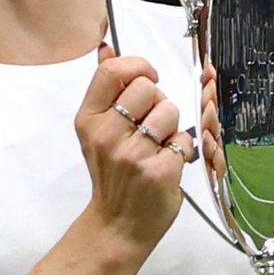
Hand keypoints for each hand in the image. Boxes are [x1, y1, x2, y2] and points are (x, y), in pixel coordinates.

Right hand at [76, 43, 195, 249]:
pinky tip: (167, 162)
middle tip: (150, 124)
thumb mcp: (96, 131)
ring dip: (171, 126)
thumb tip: (107, 48)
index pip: (113, 71)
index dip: (138, 67)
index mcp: (88, 120)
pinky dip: (182, 150)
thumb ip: (105, 90)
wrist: (117, 226)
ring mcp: (132, 154)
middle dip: (158, 101)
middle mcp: (106, 135)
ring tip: (158, 145)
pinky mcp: (159, 171)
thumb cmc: (111, 176)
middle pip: (148, 87)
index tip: (148, 79)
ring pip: (170, 111)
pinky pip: (184, 139)